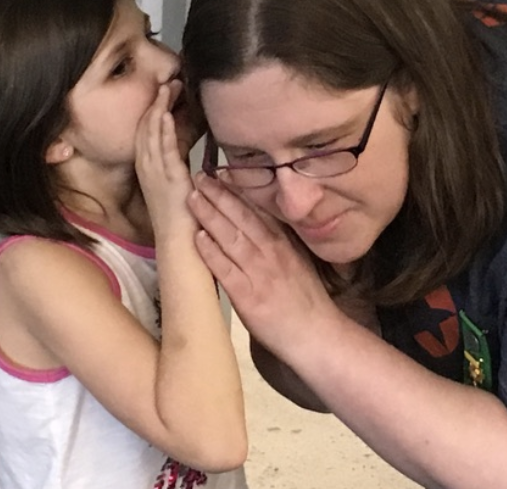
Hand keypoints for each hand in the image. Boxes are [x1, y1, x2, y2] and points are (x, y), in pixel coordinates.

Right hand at [135, 81, 194, 233]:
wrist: (178, 240)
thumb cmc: (181, 214)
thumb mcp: (176, 183)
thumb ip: (177, 164)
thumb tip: (185, 145)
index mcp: (148, 167)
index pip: (146, 131)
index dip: (153, 109)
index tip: (164, 91)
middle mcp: (147, 167)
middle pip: (146, 126)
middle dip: (156, 102)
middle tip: (167, 82)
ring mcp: (156, 172)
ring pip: (152, 133)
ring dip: (160, 108)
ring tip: (168, 88)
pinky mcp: (169, 178)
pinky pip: (164, 149)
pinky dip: (165, 130)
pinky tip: (168, 114)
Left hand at [187, 174, 342, 354]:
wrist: (314, 334)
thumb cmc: (305, 299)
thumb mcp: (298, 260)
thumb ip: (281, 239)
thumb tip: (262, 219)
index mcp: (284, 242)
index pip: (258, 209)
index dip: (237, 189)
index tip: (221, 172)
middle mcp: (271, 252)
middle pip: (241, 216)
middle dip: (218, 194)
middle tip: (199, 177)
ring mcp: (259, 272)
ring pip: (230, 237)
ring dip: (210, 215)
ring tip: (192, 198)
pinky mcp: (247, 295)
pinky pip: (225, 269)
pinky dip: (211, 252)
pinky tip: (197, 238)